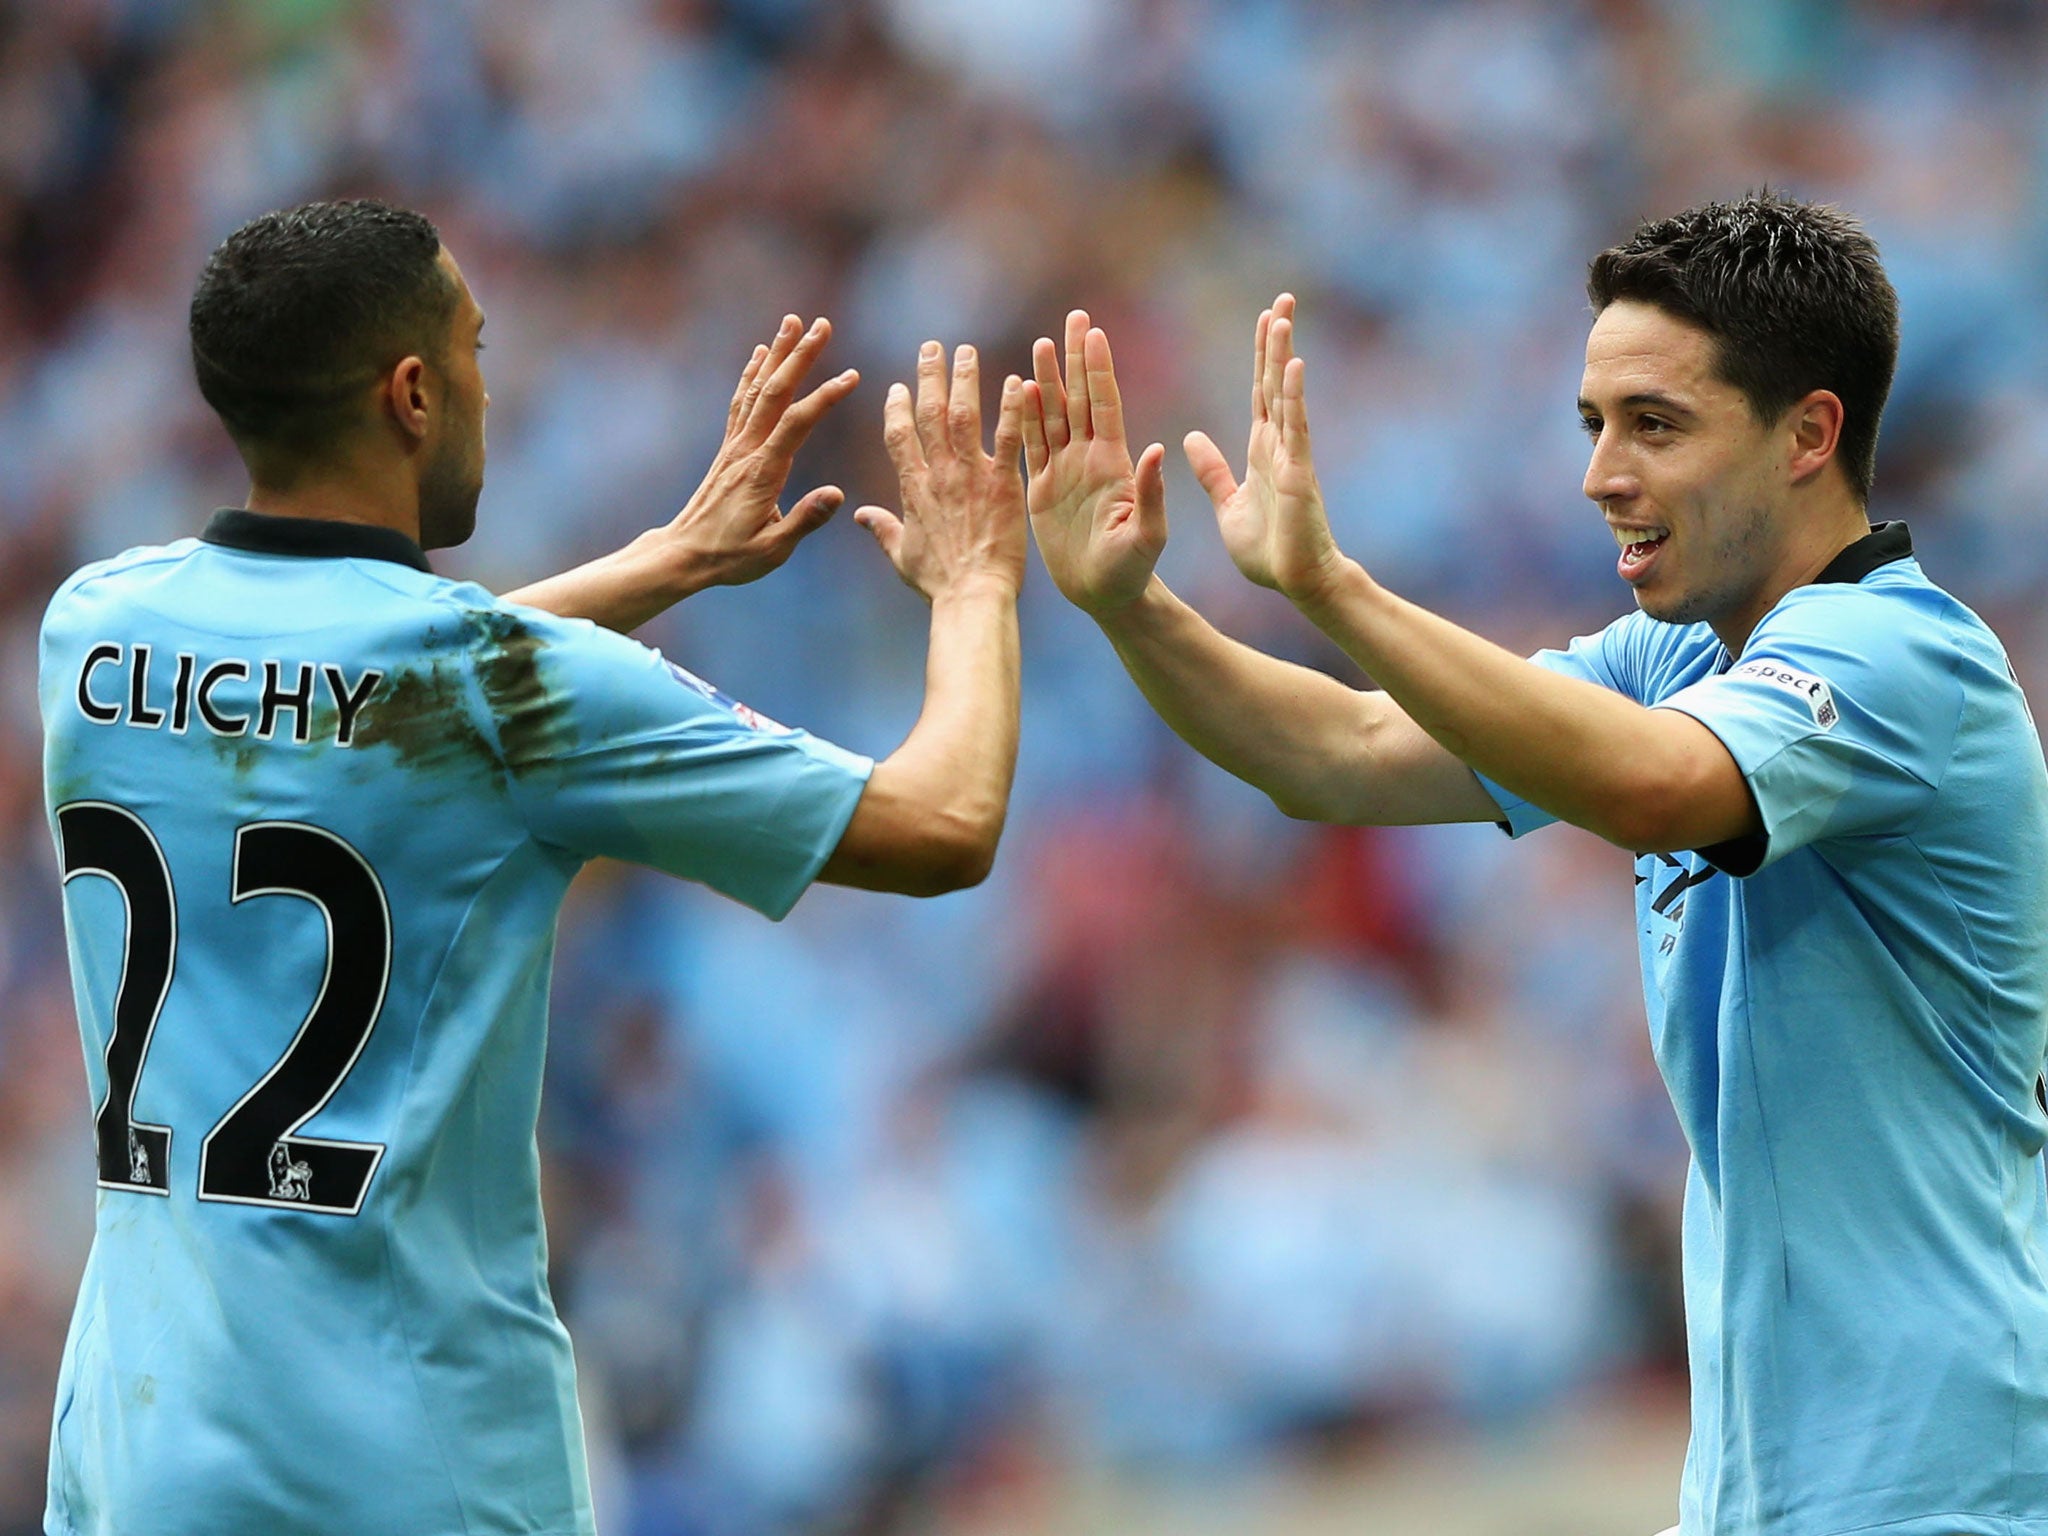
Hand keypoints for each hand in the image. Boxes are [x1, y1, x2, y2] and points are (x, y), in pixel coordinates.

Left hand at [658, 314, 859, 590]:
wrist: (683, 554)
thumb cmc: (730, 557)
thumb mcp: (773, 550)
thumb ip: (805, 520)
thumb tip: (838, 493)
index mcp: (763, 472)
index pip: (797, 424)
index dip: (824, 397)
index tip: (852, 376)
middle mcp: (746, 450)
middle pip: (775, 392)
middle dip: (800, 356)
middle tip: (822, 324)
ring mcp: (735, 446)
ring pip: (757, 389)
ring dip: (777, 354)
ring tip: (793, 322)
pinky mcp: (729, 449)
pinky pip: (742, 402)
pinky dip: (752, 373)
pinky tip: (760, 354)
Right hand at [855, 340, 1026, 602]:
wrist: (971, 596)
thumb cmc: (938, 583)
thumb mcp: (900, 555)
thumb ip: (881, 528)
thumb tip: (858, 516)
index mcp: (912, 488)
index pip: (898, 435)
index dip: (897, 408)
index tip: (900, 387)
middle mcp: (938, 473)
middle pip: (928, 413)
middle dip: (928, 376)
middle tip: (932, 347)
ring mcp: (970, 475)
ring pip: (963, 414)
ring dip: (964, 379)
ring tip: (965, 351)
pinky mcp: (1003, 482)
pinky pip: (1007, 437)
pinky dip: (1012, 407)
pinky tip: (1018, 381)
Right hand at [1019, 309, 1167, 616]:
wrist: (1106, 597)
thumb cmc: (1133, 571)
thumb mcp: (1147, 536)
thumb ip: (1151, 494)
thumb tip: (1156, 450)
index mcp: (1115, 464)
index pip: (1104, 405)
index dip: (1098, 369)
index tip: (1093, 332)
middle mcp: (1090, 459)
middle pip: (1078, 398)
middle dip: (1075, 358)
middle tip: (1073, 317)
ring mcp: (1066, 471)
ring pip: (1053, 415)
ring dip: (1047, 379)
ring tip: (1042, 343)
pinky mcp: (1043, 490)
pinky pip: (1031, 445)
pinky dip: (1023, 417)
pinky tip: (1018, 388)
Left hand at [1183, 294, 1345, 602]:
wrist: (1293, 583)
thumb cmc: (1267, 550)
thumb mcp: (1228, 504)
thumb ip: (1213, 470)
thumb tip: (1191, 438)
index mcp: (1261, 450)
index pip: (1260, 392)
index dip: (1260, 356)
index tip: (1264, 318)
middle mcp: (1279, 444)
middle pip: (1274, 382)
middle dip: (1277, 341)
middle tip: (1282, 298)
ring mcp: (1291, 455)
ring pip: (1285, 396)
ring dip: (1282, 356)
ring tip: (1283, 316)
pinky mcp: (1297, 474)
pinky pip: (1295, 429)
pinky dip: (1293, 397)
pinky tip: (1292, 366)